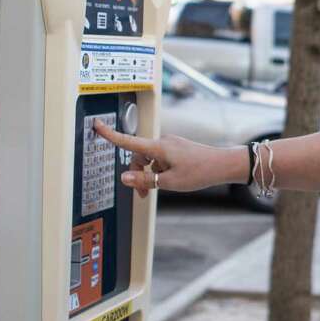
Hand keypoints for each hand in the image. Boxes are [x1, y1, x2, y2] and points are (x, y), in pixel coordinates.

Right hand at [92, 120, 238, 197]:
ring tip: (158, 188)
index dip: (110, 135)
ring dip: (148, 174)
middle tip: (143, 194)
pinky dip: (158, 170)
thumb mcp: (169, 181)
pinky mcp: (176, 148)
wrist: (223, 164)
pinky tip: (169, 180)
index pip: (128, 141)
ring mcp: (170, 145)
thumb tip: (124, 178)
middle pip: (138, 156)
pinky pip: (159, 159)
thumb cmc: (200, 171)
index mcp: (158, 147)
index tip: (96, 126)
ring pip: (149, 159)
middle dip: (137, 174)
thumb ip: (145, 180)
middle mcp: (162, 142)